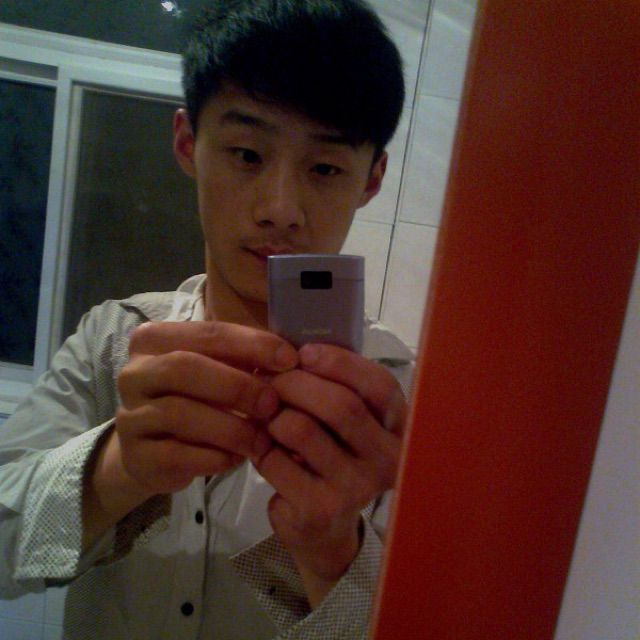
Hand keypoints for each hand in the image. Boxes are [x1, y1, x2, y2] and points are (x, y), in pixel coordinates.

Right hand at [114, 321, 297, 495]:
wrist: (152, 453)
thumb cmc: (195, 400)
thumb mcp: (217, 372)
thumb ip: (244, 360)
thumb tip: (293, 357)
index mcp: (155, 339)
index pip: (208, 332)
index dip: (252, 344)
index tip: (289, 360)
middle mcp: (135, 372)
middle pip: (185, 367)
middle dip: (237, 385)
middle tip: (273, 404)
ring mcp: (130, 415)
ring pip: (181, 414)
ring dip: (231, 427)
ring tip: (262, 439)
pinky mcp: (135, 455)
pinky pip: (178, 454)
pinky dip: (214, 456)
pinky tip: (237, 458)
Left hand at [251, 343, 406, 605]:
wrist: (325, 528)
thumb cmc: (335, 458)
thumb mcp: (347, 423)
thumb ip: (336, 387)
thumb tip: (291, 351)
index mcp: (398, 429)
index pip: (380, 386)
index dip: (340, 362)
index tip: (304, 353)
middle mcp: (386, 459)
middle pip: (341, 406)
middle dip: (296, 384)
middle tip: (272, 381)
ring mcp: (356, 488)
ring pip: (301, 430)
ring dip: (274, 416)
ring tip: (268, 417)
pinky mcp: (320, 509)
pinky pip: (276, 461)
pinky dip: (261, 448)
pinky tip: (264, 449)